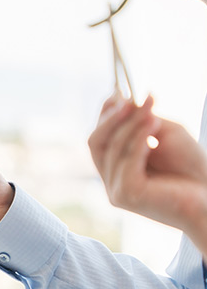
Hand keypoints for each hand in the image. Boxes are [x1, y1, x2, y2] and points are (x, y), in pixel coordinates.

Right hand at [88, 94, 206, 249]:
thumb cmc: (192, 168)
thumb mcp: (165, 134)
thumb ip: (143, 121)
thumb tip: (125, 100)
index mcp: (116, 167)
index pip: (98, 138)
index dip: (104, 115)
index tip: (119, 93)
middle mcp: (111, 179)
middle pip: (96, 142)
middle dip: (112, 118)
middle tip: (130, 100)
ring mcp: (116, 190)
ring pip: (112, 149)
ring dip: (132, 126)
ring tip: (153, 111)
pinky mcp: (126, 195)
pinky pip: (126, 162)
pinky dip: (139, 141)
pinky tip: (154, 126)